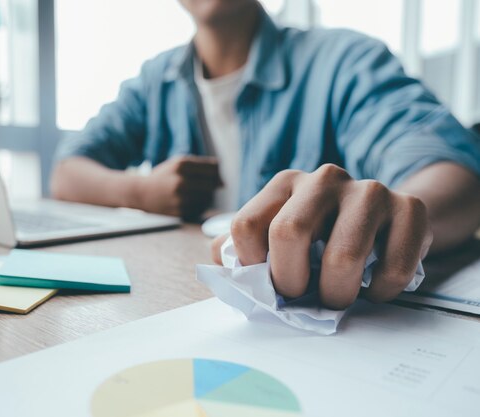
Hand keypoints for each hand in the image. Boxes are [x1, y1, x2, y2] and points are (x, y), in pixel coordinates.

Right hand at [137, 156, 221, 219]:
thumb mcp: (179, 163)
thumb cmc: (165, 176)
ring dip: (207, 195)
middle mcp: (182, 180)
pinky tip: (190, 200)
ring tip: (195, 192)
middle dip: (213, 184)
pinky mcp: (180, 210)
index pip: (213, 168)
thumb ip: (202, 166)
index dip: (216, 172)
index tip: (213, 174)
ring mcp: (181, 197)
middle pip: (212, 183)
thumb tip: (223, 182)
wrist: (142, 193)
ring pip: (208, 197)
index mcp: (182, 165)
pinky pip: (201, 208)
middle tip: (204, 184)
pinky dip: (200, 204)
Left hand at [213, 164, 432, 308]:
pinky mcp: (410, 208)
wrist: (383, 220)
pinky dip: (380, 292)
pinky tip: (373, 288)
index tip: (269, 285)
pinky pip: (393, 267)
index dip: (252, 267)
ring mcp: (369, 190)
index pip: (246, 225)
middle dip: (292, 282)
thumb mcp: (274, 235)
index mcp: (283, 183)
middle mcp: (323, 178)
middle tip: (303, 297)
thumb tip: (219, 267)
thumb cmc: (319, 237)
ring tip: (338, 296)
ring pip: (343, 255)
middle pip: (289, 233)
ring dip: (337, 293)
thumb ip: (237, 249)